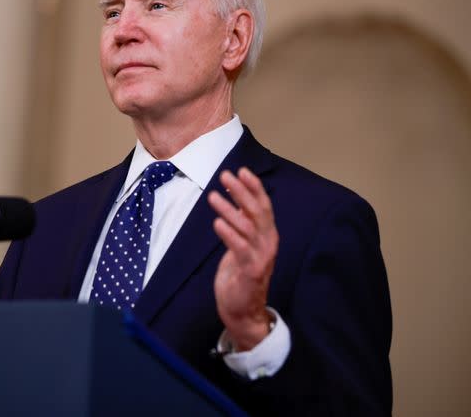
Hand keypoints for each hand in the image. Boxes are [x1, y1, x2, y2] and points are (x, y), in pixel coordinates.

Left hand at [207, 168, 277, 350]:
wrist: (243, 310)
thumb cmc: (240, 275)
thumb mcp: (242, 244)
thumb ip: (242, 223)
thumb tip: (234, 197)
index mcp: (267, 235)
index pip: (263, 206)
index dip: (254, 187)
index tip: (241, 171)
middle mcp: (267, 243)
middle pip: (257, 211)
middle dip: (242, 191)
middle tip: (225, 176)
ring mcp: (261, 257)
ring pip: (247, 227)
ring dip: (229, 209)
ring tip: (212, 196)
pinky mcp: (251, 271)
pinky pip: (240, 248)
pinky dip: (229, 234)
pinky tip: (217, 222)